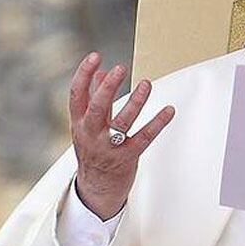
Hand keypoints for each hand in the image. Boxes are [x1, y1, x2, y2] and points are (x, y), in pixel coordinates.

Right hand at [69, 52, 174, 219]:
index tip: (95, 56)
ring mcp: (109, 147)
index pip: (76, 95)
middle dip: (108, 87)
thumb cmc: (93, 151)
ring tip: (147, 84)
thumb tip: (102, 72)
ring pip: (122, 122)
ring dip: (135, 102)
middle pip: (97, 108)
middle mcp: (91, 134)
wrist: (96, 189)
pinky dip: (157, 123)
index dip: (84, 74)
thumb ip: (94, 97)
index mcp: (79, 123)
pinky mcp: (127, 157)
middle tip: (121, 69)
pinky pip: (144, 138)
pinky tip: (168, 110)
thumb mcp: (87, 124)